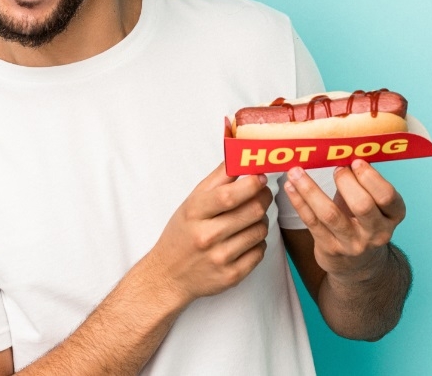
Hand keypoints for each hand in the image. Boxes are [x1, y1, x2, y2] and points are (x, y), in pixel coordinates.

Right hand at [145, 163, 272, 305]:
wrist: (168, 275)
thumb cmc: (182, 233)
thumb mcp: (192, 202)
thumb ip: (218, 178)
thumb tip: (240, 155)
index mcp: (195, 213)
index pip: (229, 196)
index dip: (251, 184)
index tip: (260, 177)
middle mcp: (207, 236)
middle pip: (252, 211)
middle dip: (263, 198)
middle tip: (261, 194)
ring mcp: (220, 258)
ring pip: (260, 230)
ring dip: (261, 221)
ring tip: (250, 218)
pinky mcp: (231, 276)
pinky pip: (260, 252)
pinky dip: (258, 242)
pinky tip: (246, 239)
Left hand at [281, 160, 405, 281]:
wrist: (358, 264)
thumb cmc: (363, 221)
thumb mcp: (374, 203)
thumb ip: (365, 179)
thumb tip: (348, 144)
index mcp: (393, 215)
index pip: (387, 196)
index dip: (370, 177)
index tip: (355, 161)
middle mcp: (376, 232)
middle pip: (362, 206)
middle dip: (346, 182)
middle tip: (335, 168)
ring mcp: (352, 244)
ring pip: (330, 214)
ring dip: (310, 189)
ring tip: (296, 171)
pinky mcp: (329, 249)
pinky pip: (311, 222)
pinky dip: (299, 201)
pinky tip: (290, 186)